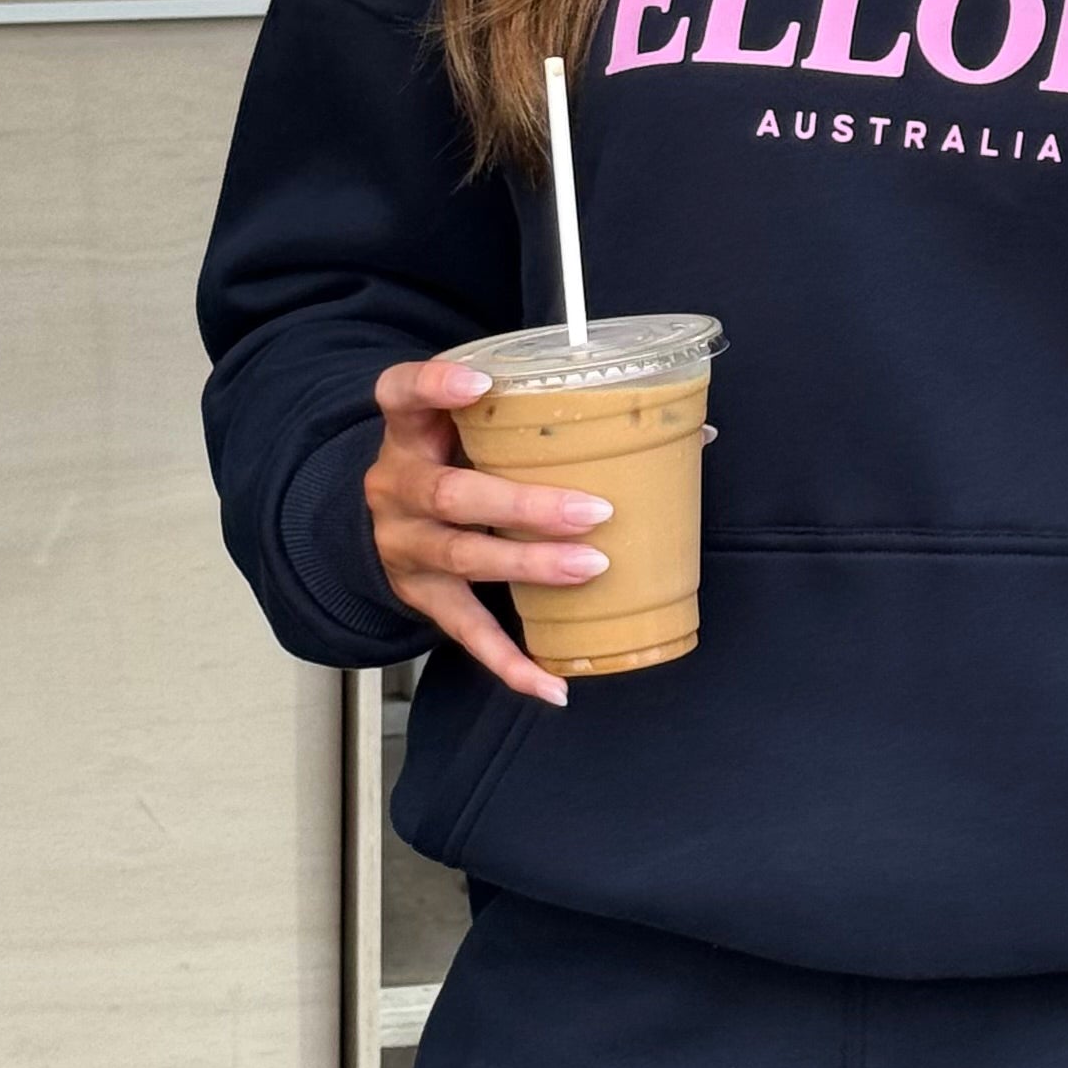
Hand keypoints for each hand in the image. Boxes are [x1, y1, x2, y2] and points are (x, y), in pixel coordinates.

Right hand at [365, 353, 611, 709]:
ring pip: (464, 556)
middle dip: (524, 503)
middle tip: (593, 511)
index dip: (436, 385)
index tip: (483, 383)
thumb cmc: (454, 461)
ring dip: (531, 564)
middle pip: (451, 492)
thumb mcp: (472, 432)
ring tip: (591, 568)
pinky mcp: (423, 597)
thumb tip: (692, 432)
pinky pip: (466, 633)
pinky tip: (551, 684)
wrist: (375, 527)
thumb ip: (550, 421)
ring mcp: (405, 546)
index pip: (400, 393)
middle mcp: (397, 487)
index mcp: (411, 432)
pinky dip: (510, 662)